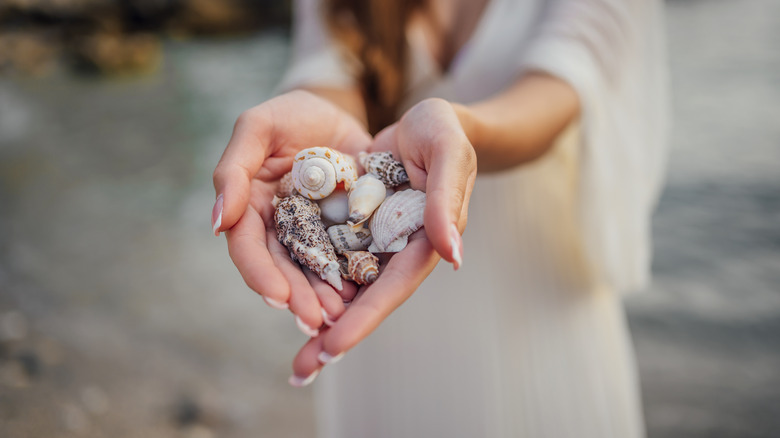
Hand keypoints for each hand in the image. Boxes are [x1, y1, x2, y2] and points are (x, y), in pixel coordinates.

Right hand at [212, 90, 371, 333]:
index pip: (247, 247)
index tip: (278, 297)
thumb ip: (234, 170)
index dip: (260, 273)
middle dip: (296, 296)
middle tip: (315, 319)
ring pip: (313, 271)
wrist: (336, 112)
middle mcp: (278, 227)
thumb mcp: (259, 127)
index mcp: (250, 206)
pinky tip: (362, 296)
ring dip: (322, 297)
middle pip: (282, 268)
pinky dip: (351, 278)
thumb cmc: (290, 114)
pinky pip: (346, 258)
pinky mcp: (344, 232)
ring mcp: (312, 232)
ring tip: (339, 316)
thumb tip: (216, 223)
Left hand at [288, 98, 477, 384]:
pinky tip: (285, 299)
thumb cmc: (444, 131)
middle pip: (365, 300)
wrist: (429, 121)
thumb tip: (452, 257)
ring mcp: (374, 241)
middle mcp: (397, 250)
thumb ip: (446, 200)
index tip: (333, 347)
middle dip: (335, 336)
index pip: (393, 287)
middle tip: (301, 372)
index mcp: (424, 241)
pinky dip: (310, 280)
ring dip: (318, 318)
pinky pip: (329, 256)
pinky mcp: (354, 226)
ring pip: (344, 287)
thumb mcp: (448, 153)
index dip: (364, 318)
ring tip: (295, 360)